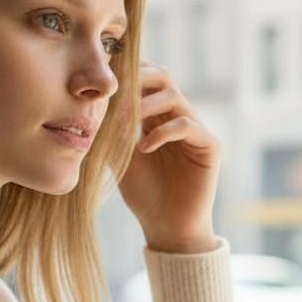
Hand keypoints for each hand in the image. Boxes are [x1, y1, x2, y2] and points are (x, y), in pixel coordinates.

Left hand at [117, 62, 220, 252]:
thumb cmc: (144, 194)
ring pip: (174, 96)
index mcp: (156, 116)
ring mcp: (196, 129)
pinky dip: (162, 132)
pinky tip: (144, 148)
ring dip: (146, 104)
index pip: (145, 79)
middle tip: (114, 92)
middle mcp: (177, 116)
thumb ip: (111, 131)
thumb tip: (92, 102)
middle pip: (162, 77)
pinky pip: (187, 125)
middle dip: (137, 79)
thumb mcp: (119, 158)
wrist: (167, 227)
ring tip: (125, 121)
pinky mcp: (209, 145)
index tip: (101, 83)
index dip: (126, 74)